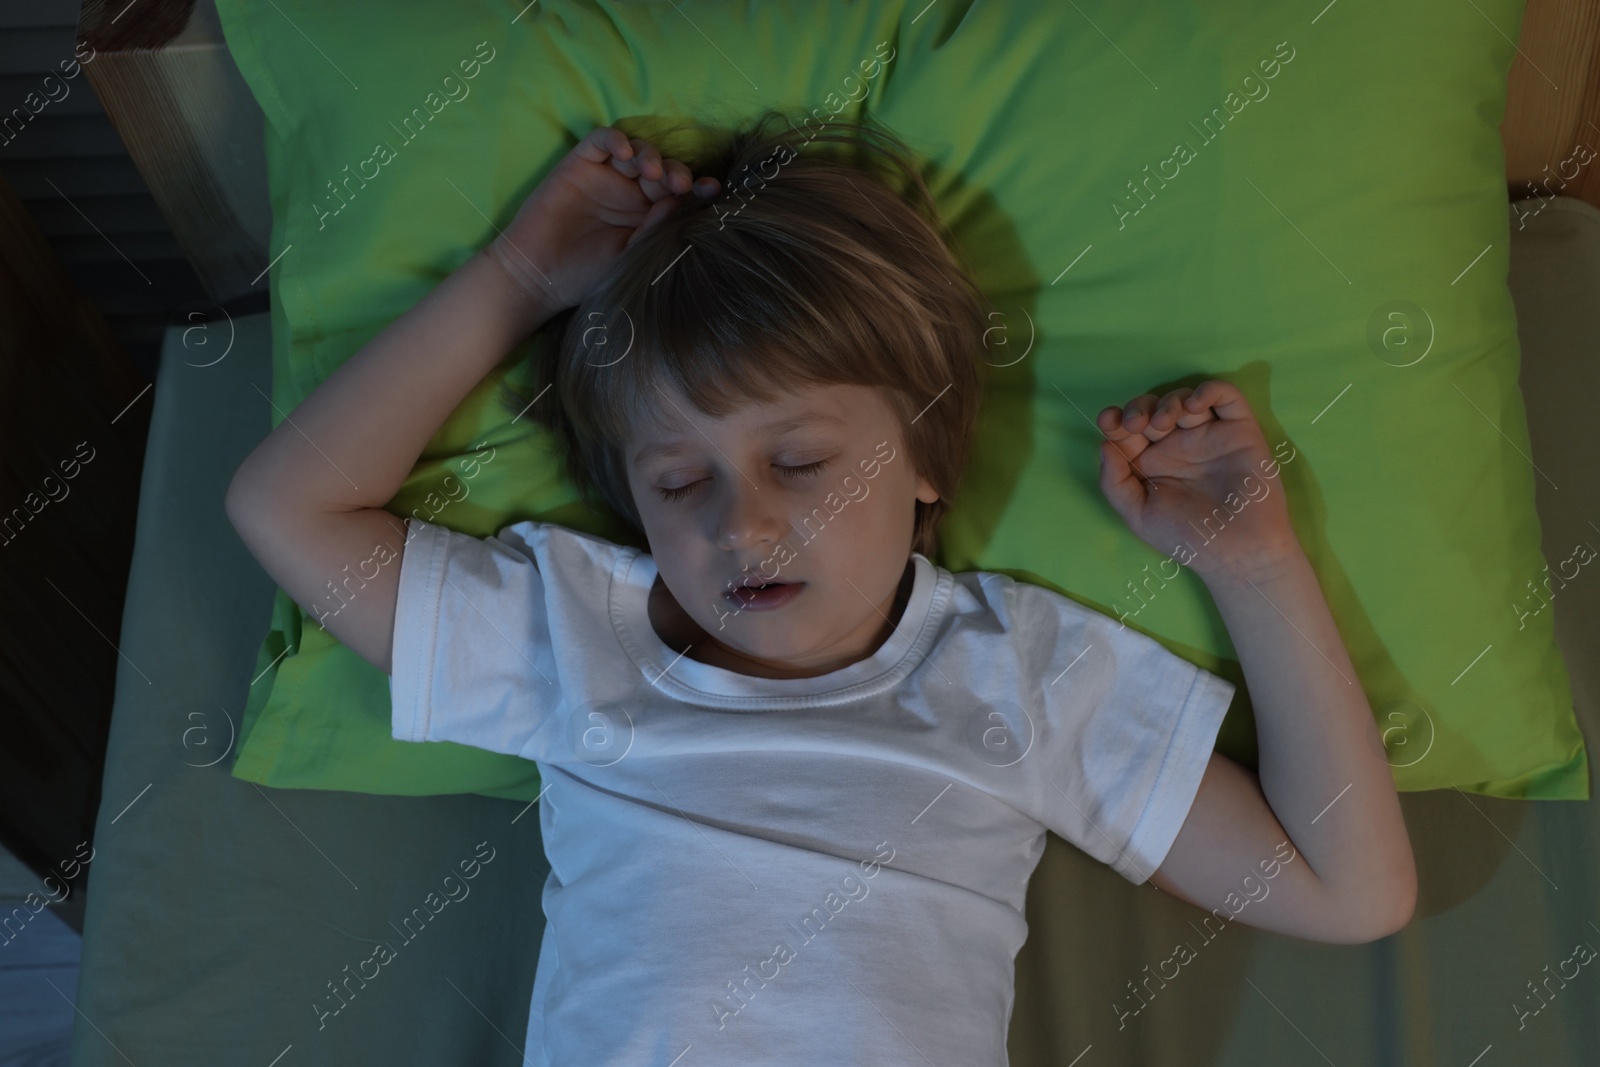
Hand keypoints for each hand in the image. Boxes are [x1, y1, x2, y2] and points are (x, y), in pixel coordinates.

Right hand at [487, 126, 721, 315]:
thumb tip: (680, 201)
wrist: (539, 278)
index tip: (712, 191)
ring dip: (650, 156)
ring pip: (637, 151)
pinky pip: (601, 140)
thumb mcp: (631, 256)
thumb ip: (654, 229)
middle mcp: (631, 194)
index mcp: (649, 217)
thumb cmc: (588, 274)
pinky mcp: (579, 164)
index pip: (679, 195)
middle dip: (675, 173)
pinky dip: (616, 139)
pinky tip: (625, 153)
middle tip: (680, 185)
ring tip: (652, 173)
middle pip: (663, 169)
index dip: (697, 189)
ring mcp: (606, 177)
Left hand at [1095, 380, 1299, 583]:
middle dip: (1139, 408)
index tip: (1108, 421)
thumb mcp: (1138, 514)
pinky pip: (1226, 397)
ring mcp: (1208, 435)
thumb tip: (1105, 445)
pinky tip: (1192, 407)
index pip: (1129, 430)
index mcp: (1152, 462)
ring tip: (1163, 423)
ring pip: (1184, 399)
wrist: (1236, 550)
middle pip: (1153, 408)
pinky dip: (1208, 390)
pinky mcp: (1238, 430)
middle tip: (1136, 424)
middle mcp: (1178, 445)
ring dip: (1169, 401)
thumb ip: (1114, 482)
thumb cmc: (1186, 537)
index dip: (1116, 420)